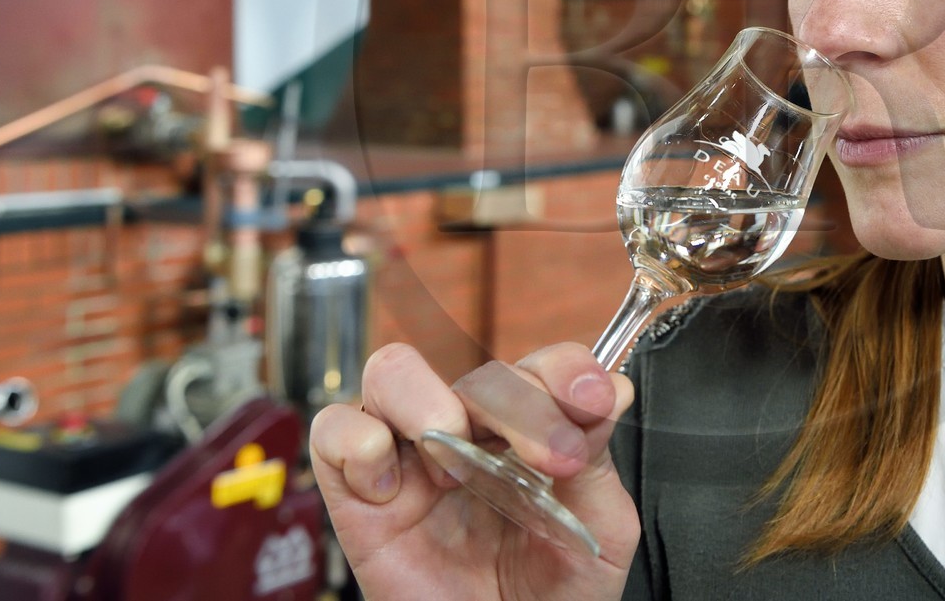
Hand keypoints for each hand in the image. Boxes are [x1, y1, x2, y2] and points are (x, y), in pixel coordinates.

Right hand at [310, 341, 637, 600]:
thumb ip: (598, 461)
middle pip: (478, 370)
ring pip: (393, 372)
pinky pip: (333, 431)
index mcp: (531, 433)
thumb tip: (610, 390)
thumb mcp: (598, 531)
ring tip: (455, 462)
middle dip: (520, 403)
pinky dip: (359, 444)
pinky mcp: (359, 496)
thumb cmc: (552, 599)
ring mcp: (413, 458)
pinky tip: (395, 491)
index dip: (567, 370)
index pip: (542, 367)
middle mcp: (471, 434)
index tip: (593, 400)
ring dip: (427, 401)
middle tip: (550, 457)